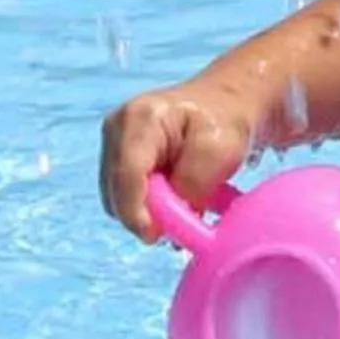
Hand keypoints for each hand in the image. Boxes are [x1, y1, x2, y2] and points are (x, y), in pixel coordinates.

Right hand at [100, 84, 258, 243]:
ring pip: (117, 197)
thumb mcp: (219, 151)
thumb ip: (191, 185)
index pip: (126, 173)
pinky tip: (172, 200)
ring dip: (147, 212)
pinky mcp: (118, 156)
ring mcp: (114, 142)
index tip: (156, 236)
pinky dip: (147, 206)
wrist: (226, 102)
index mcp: (140, 118)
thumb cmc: (226, 120)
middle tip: (180, 227)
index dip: (135, 210)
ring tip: (181, 210)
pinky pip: (124, 195)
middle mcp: (117, 128)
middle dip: (144, 215)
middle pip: (116, 189)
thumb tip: (168, 221)